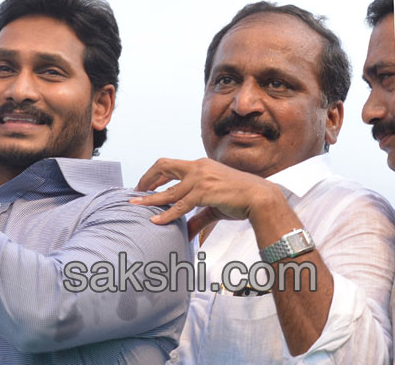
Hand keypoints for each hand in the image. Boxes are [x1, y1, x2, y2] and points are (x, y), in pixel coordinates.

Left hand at [131, 157, 278, 239]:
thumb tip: (187, 233)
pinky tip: (156, 219)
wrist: (261, 198)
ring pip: (169, 190)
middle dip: (147, 179)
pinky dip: (167, 213)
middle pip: (163, 166)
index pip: (170, 164)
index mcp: (200, 165)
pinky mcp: (205, 191)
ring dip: (150, 198)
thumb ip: (197, 217)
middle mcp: (198, 167)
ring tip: (135, 205)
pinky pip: (180, 204)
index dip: (154, 174)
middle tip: (136, 193)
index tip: (144, 186)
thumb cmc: (239, 199)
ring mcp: (201, 178)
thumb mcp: (213, 206)